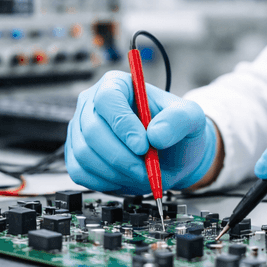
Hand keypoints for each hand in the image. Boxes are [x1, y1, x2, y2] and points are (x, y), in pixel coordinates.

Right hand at [65, 70, 216, 194]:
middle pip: (92, 130)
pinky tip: (124, 177)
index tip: (143, 146)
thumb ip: (178, 120)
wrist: (171, 156)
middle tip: (146, 168)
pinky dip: (105, 181)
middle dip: (122, 156)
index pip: (108, 99)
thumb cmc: (176, 131)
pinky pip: (80, 172)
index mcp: (117, 85)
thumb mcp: (190, 118)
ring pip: (85, 154)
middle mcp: (92, 104)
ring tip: (141, 173)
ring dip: (116, 171)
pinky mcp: (75, 155)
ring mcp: (80, 130)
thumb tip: (156, 134)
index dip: (123, 125)